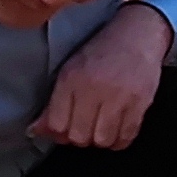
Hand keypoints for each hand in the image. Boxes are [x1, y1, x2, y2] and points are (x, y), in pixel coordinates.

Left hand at [33, 2, 169, 150]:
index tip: (66, 129)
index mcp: (71, 78)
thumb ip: (54, 103)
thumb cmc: (101, 52)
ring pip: (102, 140)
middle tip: (85, 127)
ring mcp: (119, 97)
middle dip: (80, 137)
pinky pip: (126, 137)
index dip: (59, 133)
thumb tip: (36, 131)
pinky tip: (117, 130)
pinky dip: (119, 140)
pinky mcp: (140, 103)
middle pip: (79, 136)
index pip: (57, 124)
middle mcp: (93, 88)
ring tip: (102, 128)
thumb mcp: (70, 70)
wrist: (138, 35)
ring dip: (100, 140)